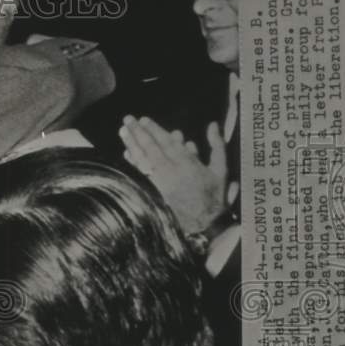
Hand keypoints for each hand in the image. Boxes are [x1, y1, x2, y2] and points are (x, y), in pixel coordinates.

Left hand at [119, 116, 235, 234]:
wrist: (203, 225)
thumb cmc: (213, 198)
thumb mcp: (221, 170)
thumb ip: (217, 146)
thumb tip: (212, 125)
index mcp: (187, 163)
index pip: (166, 142)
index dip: (154, 129)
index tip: (144, 120)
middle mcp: (170, 171)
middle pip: (151, 147)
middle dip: (138, 132)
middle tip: (128, 120)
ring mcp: (159, 182)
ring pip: (142, 159)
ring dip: (131, 143)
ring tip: (122, 131)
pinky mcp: (152, 192)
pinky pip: (140, 174)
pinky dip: (132, 163)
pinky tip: (126, 154)